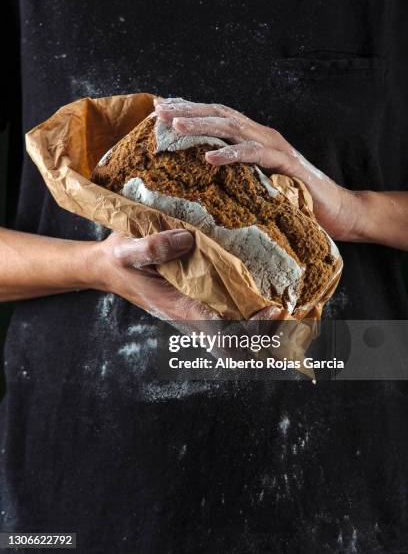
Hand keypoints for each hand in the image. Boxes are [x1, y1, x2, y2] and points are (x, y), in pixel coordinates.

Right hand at [87, 230, 283, 320]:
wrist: (105, 268)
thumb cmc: (117, 260)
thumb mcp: (126, 249)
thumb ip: (152, 247)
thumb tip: (187, 240)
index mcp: (177, 306)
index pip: (220, 330)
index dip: (248, 328)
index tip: (270, 311)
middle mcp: (189, 314)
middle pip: (231, 340)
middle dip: (260, 333)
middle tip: (283, 313)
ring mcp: (191, 310)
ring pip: (230, 331)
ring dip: (255, 326)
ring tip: (278, 308)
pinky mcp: (192, 301)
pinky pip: (222, 315)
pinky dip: (242, 313)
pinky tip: (257, 297)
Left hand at [154, 97, 360, 240]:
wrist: (337, 212)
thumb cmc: (294, 200)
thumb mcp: (257, 184)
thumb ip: (235, 175)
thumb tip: (202, 178)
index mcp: (253, 138)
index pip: (216, 116)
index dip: (188, 110)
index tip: (159, 109)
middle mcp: (262, 136)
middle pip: (220, 115)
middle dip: (188, 111)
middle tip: (159, 112)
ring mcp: (275, 147)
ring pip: (233, 128)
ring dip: (203, 125)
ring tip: (176, 126)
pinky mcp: (286, 164)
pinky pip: (255, 155)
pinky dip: (232, 153)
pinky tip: (210, 157)